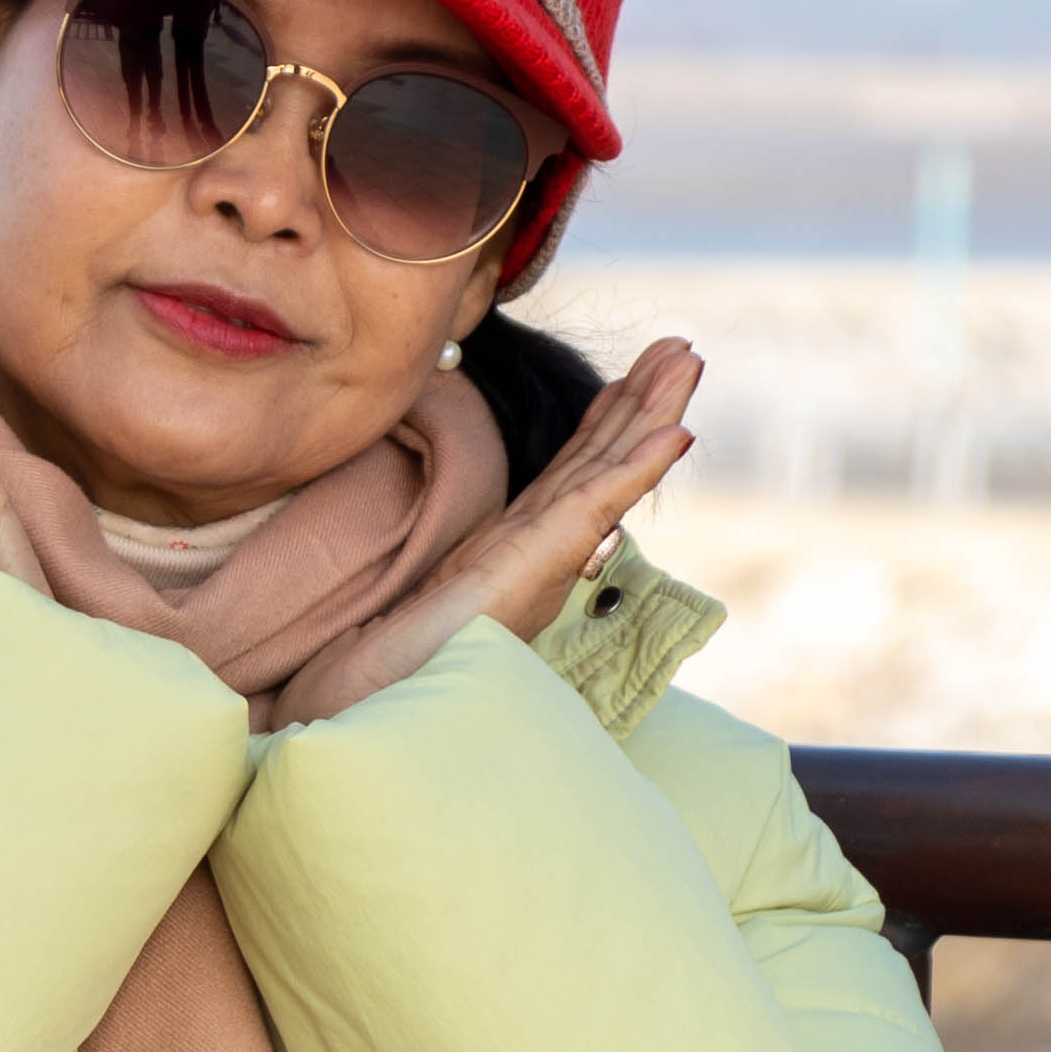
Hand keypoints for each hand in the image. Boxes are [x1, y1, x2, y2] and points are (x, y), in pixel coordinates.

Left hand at [293, 338, 704, 718]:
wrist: (363, 700)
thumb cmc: (388, 661)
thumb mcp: (423, 593)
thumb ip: (448, 571)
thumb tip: (445, 560)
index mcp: (512, 549)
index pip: (573, 472)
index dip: (610, 422)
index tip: (642, 374)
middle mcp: (534, 550)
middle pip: (600, 461)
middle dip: (645, 404)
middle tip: (684, 351)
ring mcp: (536, 560)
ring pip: (607, 474)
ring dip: (652, 418)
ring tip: (688, 364)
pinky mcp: (528, 572)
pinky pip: (590, 510)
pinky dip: (634, 471)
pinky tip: (672, 437)